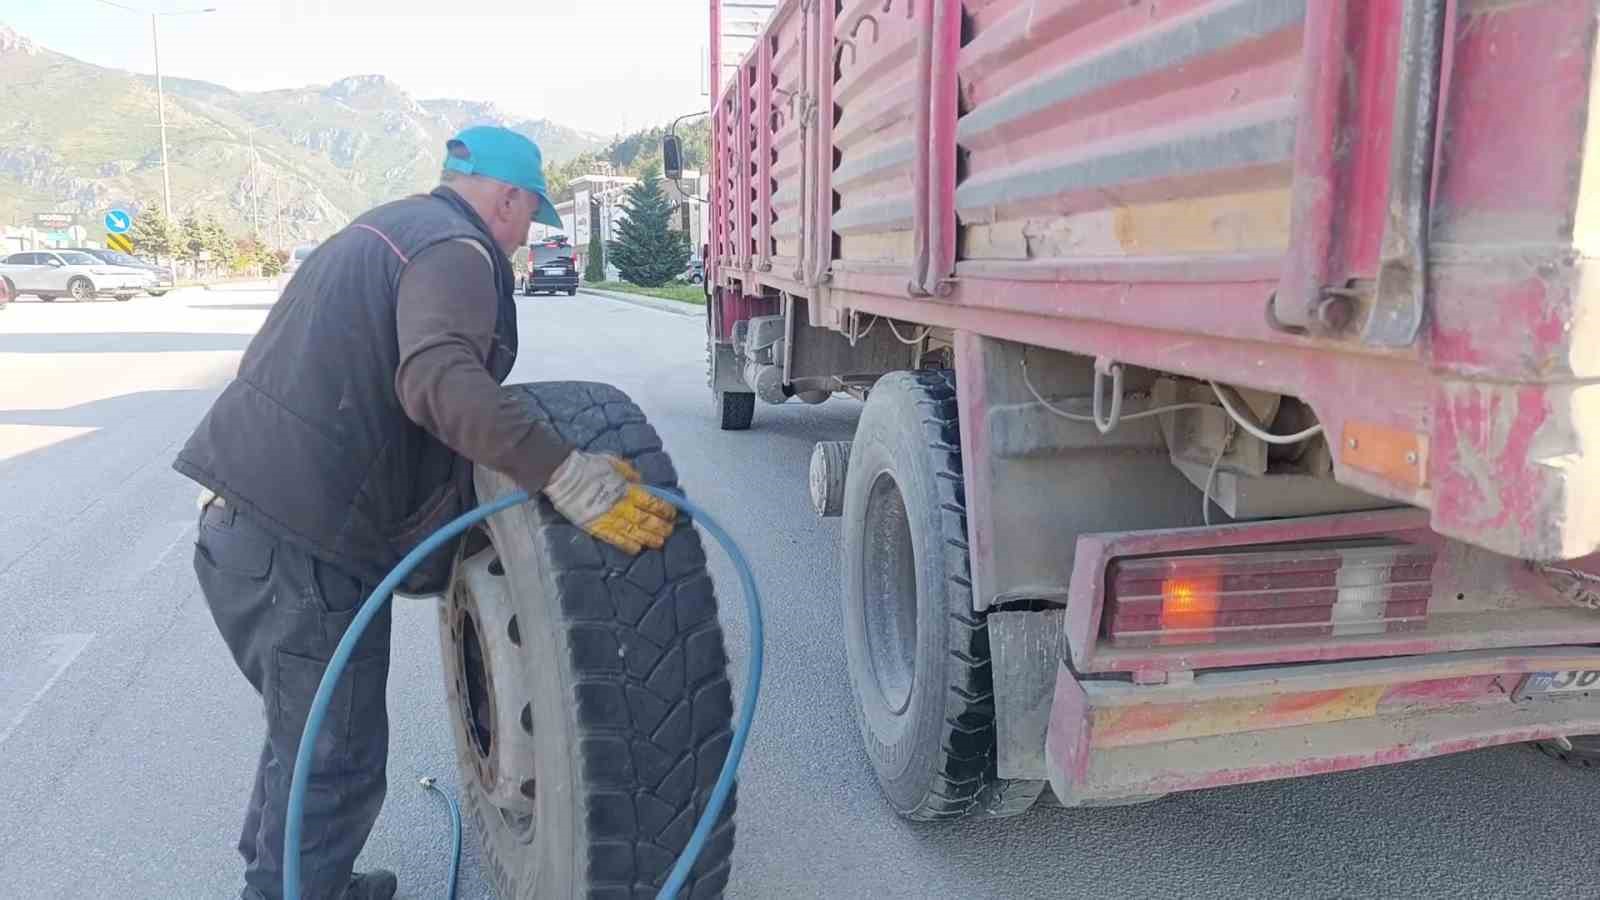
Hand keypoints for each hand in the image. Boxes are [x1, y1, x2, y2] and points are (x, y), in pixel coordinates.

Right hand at [541, 451, 676, 553]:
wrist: (563, 475)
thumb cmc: (588, 466)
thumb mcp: (613, 462)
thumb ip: (628, 472)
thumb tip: (640, 480)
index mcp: (626, 488)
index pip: (651, 501)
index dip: (664, 509)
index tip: (672, 513)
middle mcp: (620, 505)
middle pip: (646, 520)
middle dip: (660, 526)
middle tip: (669, 530)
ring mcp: (608, 518)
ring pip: (633, 532)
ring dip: (648, 538)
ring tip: (659, 542)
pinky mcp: (595, 526)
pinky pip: (614, 538)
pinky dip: (627, 545)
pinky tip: (637, 548)